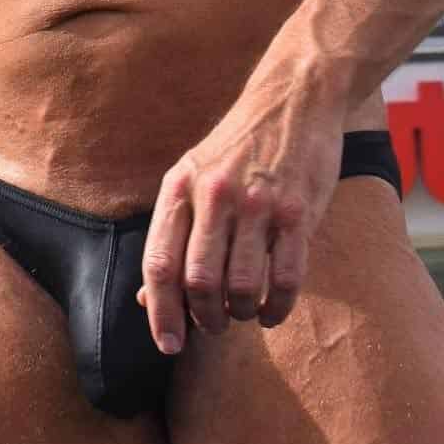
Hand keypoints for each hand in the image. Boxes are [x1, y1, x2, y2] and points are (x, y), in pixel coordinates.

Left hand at [138, 86, 344, 350]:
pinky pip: (285, 279)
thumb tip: (144, 297)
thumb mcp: (192, 174)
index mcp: (180, 185)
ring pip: (241, 286)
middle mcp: (215, 194)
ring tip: (242, 313)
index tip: (168, 345)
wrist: (292, 99)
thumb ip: (172, 232)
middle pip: (198, 281)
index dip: (160, 312)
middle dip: (204, 318)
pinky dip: (276, 307)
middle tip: (212, 326)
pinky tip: (272, 309)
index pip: (160, 263)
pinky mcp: (298, 211)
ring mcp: (258, 203)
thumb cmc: (237, 145)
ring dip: (240, 314)